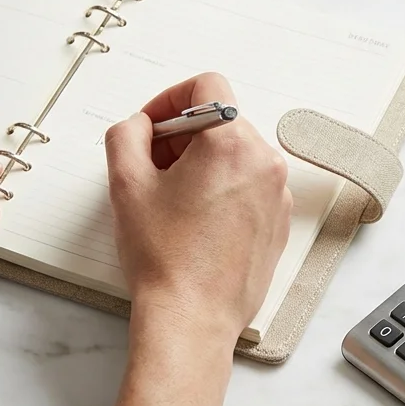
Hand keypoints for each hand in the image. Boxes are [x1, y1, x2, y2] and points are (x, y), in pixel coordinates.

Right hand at [103, 72, 292, 342]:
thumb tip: (141, 125)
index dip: (171, 99)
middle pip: (221, 122)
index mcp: (231, 143)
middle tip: (151, 167)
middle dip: (182, 136)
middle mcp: (264, 162)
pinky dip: (223, 189)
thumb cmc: (164, 259)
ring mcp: (277, 193)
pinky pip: (250, 186)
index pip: (207, 86)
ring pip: (236, 154)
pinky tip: (195, 221)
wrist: (192, 318)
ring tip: (171, 199)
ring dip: (202, 163)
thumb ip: (127, 134)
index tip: (152, 126)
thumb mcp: (126, 184)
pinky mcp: (279, 221)